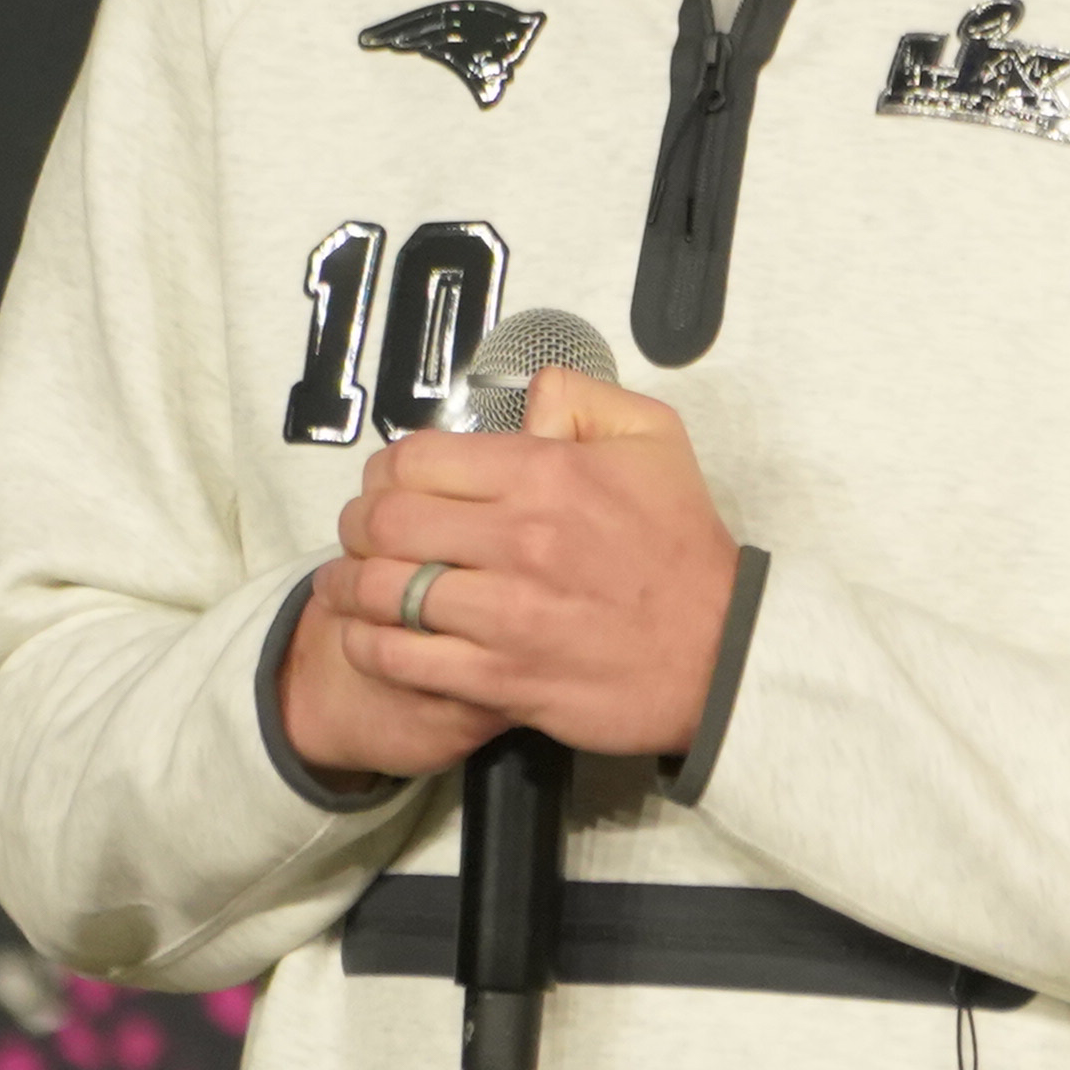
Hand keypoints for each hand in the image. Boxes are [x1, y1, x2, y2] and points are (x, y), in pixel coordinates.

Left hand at [318, 362, 746, 759]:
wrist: (721, 652)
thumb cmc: (685, 551)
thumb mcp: (655, 439)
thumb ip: (583, 397)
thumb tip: (527, 392)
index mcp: (547, 474)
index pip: (416, 459)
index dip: (385, 470)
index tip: (387, 485)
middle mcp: (521, 540)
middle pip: (385, 521)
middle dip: (358, 525)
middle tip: (362, 534)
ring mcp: (507, 614)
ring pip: (381, 591)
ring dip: (349, 585)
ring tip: (348, 585)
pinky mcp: (503, 677)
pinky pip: (401, 659)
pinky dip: (368, 645)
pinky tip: (368, 636)